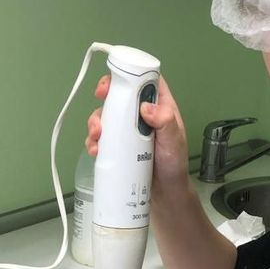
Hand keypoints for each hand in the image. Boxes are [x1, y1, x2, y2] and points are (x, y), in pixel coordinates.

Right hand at [86, 75, 189, 191]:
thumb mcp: (174, 141)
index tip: (114, 82)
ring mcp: (128, 131)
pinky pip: (101, 138)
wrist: (165, 193)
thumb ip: (166, 122)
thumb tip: (146, 107)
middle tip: (99, 105)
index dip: (128, 75)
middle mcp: (141, 115)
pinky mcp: (118, 147)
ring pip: (106, 117)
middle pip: (119, 96)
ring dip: (96, 123)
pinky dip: (94, 142)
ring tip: (97, 137)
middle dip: (105, 98)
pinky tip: (95, 150)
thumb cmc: (174, 165)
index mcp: (159, 107)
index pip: (144, 81)